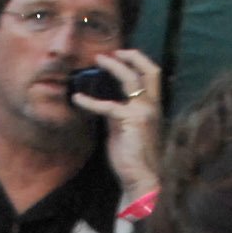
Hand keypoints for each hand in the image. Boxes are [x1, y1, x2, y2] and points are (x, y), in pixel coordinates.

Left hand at [74, 48, 163, 191]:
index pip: (153, 76)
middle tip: (110, 53)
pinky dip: (89, 101)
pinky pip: (107, 105)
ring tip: (96, 61)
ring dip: (113, 66)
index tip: (122, 55)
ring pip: (130, 79)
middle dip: (130, 56)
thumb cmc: (133, 158)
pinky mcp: (130, 122)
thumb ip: (118, 113)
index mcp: (154, 108)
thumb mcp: (126, 129)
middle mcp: (152, 107)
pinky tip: (77, 99)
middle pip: (149, 70)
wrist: (141, 179)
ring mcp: (143, 113)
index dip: (138, 61)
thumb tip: (102, 100)